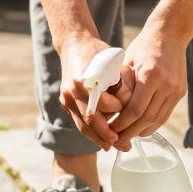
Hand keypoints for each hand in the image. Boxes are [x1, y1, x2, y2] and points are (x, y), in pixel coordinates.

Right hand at [59, 35, 131, 149]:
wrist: (74, 44)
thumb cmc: (98, 53)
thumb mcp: (115, 64)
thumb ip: (123, 84)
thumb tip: (127, 104)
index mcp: (85, 80)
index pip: (103, 104)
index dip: (118, 109)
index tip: (127, 110)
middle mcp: (72, 91)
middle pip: (91, 120)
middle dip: (108, 135)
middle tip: (124, 144)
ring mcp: (66, 98)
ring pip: (83, 126)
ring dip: (98, 139)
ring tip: (114, 147)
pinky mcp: (65, 103)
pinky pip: (78, 122)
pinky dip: (91, 132)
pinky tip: (103, 140)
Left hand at [109, 22, 187, 150]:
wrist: (170, 34)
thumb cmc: (142, 46)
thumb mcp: (126, 63)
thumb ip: (120, 87)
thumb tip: (110, 112)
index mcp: (150, 75)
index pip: (135, 110)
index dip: (122, 124)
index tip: (109, 130)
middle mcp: (166, 85)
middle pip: (146, 119)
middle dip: (129, 132)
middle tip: (115, 139)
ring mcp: (176, 90)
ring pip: (157, 120)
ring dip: (140, 131)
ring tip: (126, 136)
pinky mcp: (180, 92)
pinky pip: (165, 115)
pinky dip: (151, 124)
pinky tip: (139, 128)